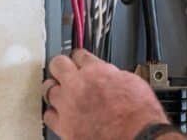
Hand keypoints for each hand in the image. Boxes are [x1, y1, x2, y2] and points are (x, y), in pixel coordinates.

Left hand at [42, 50, 168, 139]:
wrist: (135, 136)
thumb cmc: (138, 114)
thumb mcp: (132, 82)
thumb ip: (114, 76)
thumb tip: (110, 77)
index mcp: (96, 71)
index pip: (80, 55)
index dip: (80, 56)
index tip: (80, 59)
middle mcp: (78, 85)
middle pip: (58, 64)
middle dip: (61, 65)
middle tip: (63, 68)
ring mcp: (67, 105)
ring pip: (48, 89)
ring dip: (55, 88)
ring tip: (58, 91)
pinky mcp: (62, 126)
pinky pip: (48, 115)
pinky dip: (53, 113)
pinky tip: (58, 113)